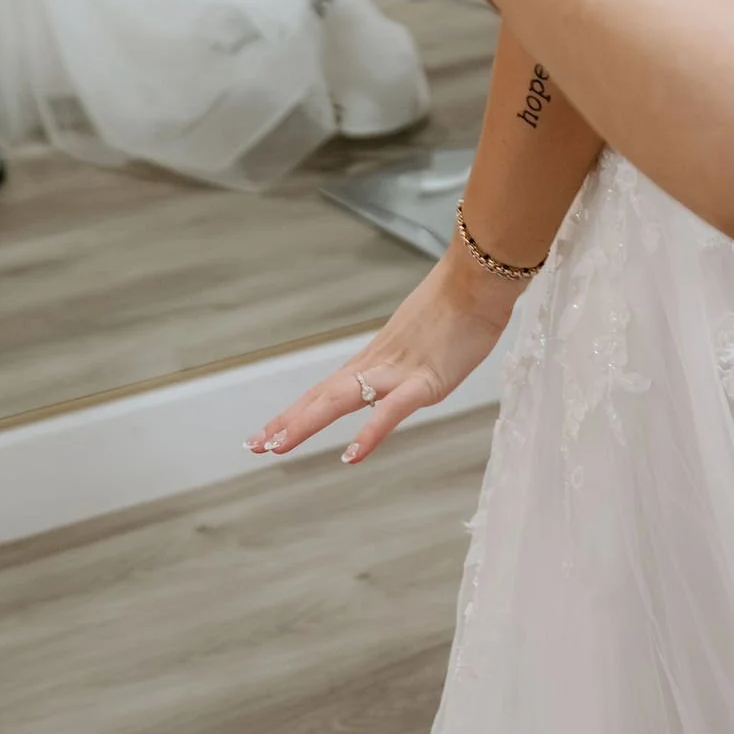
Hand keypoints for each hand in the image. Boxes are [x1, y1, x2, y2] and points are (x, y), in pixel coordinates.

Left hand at [248, 246, 516, 465]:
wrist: (480, 276)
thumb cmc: (461, 305)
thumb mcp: (426, 337)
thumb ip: (410, 357)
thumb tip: (405, 367)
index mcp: (377, 358)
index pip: (327, 388)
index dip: (297, 411)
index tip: (268, 431)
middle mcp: (377, 364)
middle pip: (323, 395)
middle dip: (287, 421)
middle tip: (253, 444)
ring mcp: (399, 372)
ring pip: (341, 399)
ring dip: (306, 422)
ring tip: (276, 445)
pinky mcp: (426, 381)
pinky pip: (392, 410)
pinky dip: (370, 434)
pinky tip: (351, 456)